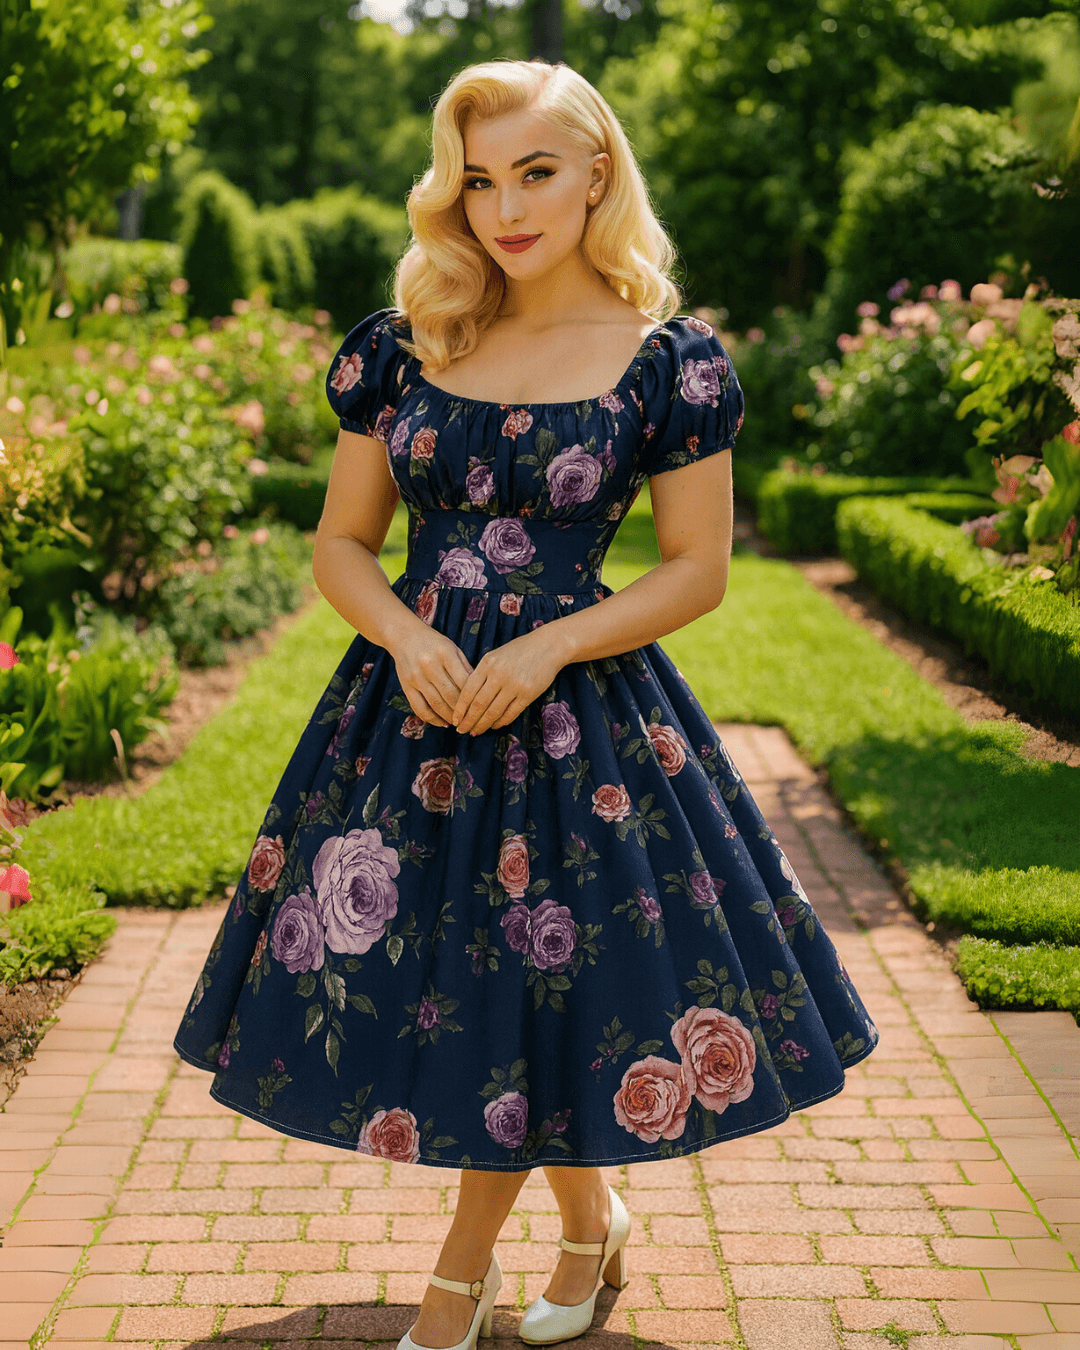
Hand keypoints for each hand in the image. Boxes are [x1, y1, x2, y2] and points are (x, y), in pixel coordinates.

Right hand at [391, 627, 472, 727]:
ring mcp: (416, 676)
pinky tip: (441, 722)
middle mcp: (429, 665)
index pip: (463, 681)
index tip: (481, 707)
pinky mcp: (406, 685)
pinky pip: (419, 707)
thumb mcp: (452, 648)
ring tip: (458, 724)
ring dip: (449, 717)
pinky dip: (431, 718)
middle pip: (450, 694)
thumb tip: (479, 689)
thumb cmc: (433, 643)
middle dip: (462, 711)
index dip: (473, 697)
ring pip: (436, 703)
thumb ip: (465, 667)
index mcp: (445, 654)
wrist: (404, 635)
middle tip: (472, 720)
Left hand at [452, 628, 566, 734]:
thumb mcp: (496, 655)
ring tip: (475, 732)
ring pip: (493, 712)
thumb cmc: (520, 650)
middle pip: (478, 704)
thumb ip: (483, 672)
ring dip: (482, 725)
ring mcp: (514, 685)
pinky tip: (494, 726)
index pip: (468, 691)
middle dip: (468, 720)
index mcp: (488, 663)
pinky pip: (510, 713)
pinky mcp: (528, 694)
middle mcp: (499, 674)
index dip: (460, 709)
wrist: (549, 646)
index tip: (455, 719)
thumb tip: (468, 697)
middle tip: (461, 730)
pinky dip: (500, 722)